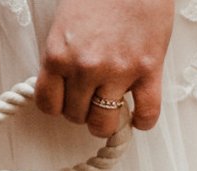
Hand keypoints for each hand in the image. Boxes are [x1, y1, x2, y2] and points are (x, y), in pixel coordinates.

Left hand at [35, 0, 171, 136]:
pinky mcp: (148, 68)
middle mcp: (85, 68)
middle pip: (76, 115)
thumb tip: (66, 85)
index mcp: (58, 55)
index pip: (48, 104)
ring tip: (113, 107)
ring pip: (104, 121)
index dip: (59, 106)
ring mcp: (117, 70)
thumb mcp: (66, 23)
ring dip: (107, 120)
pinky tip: (140, 116)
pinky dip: (143, 121)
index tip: (67, 100)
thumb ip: (63, 56)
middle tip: (93, 98)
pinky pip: (146, 112)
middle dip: (83, 110)